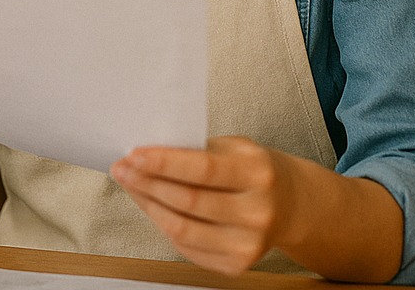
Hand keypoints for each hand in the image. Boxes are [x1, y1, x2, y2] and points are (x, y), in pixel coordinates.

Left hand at [110, 136, 301, 274]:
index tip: (134, 154)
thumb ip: (198, 151)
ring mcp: (248, 244)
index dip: (164, 163)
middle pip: (189, 201)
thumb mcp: (236, 148)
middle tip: (123, 169)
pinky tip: (152, 208)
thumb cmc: (256, 171)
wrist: (291, 205)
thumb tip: (147, 154)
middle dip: (148, 183)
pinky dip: (163, 226)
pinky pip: (187, 248)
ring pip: (182, 229)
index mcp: (259, 174)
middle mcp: (257, 212)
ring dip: (148, 206)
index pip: (204, 169)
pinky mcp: (237, 265)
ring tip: (131, 187)